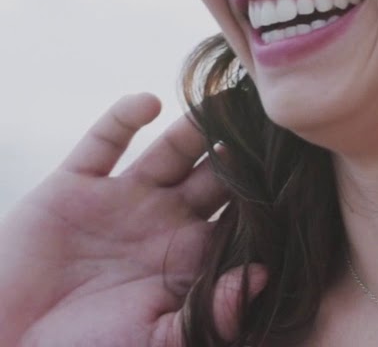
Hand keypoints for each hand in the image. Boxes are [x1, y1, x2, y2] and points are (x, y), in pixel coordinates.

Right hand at [0, 94, 266, 346]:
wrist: (7, 345)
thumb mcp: (157, 340)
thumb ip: (213, 313)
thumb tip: (265, 276)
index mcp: (191, 255)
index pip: (243, 213)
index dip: (269, 190)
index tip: (305, 161)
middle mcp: (164, 219)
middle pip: (218, 171)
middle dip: (245, 146)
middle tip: (275, 116)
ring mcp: (122, 199)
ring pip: (172, 148)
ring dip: (198, 124)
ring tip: (228, 99)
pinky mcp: (75, 186)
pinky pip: (105, 141)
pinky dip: (125, 117)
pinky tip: (151, 104)